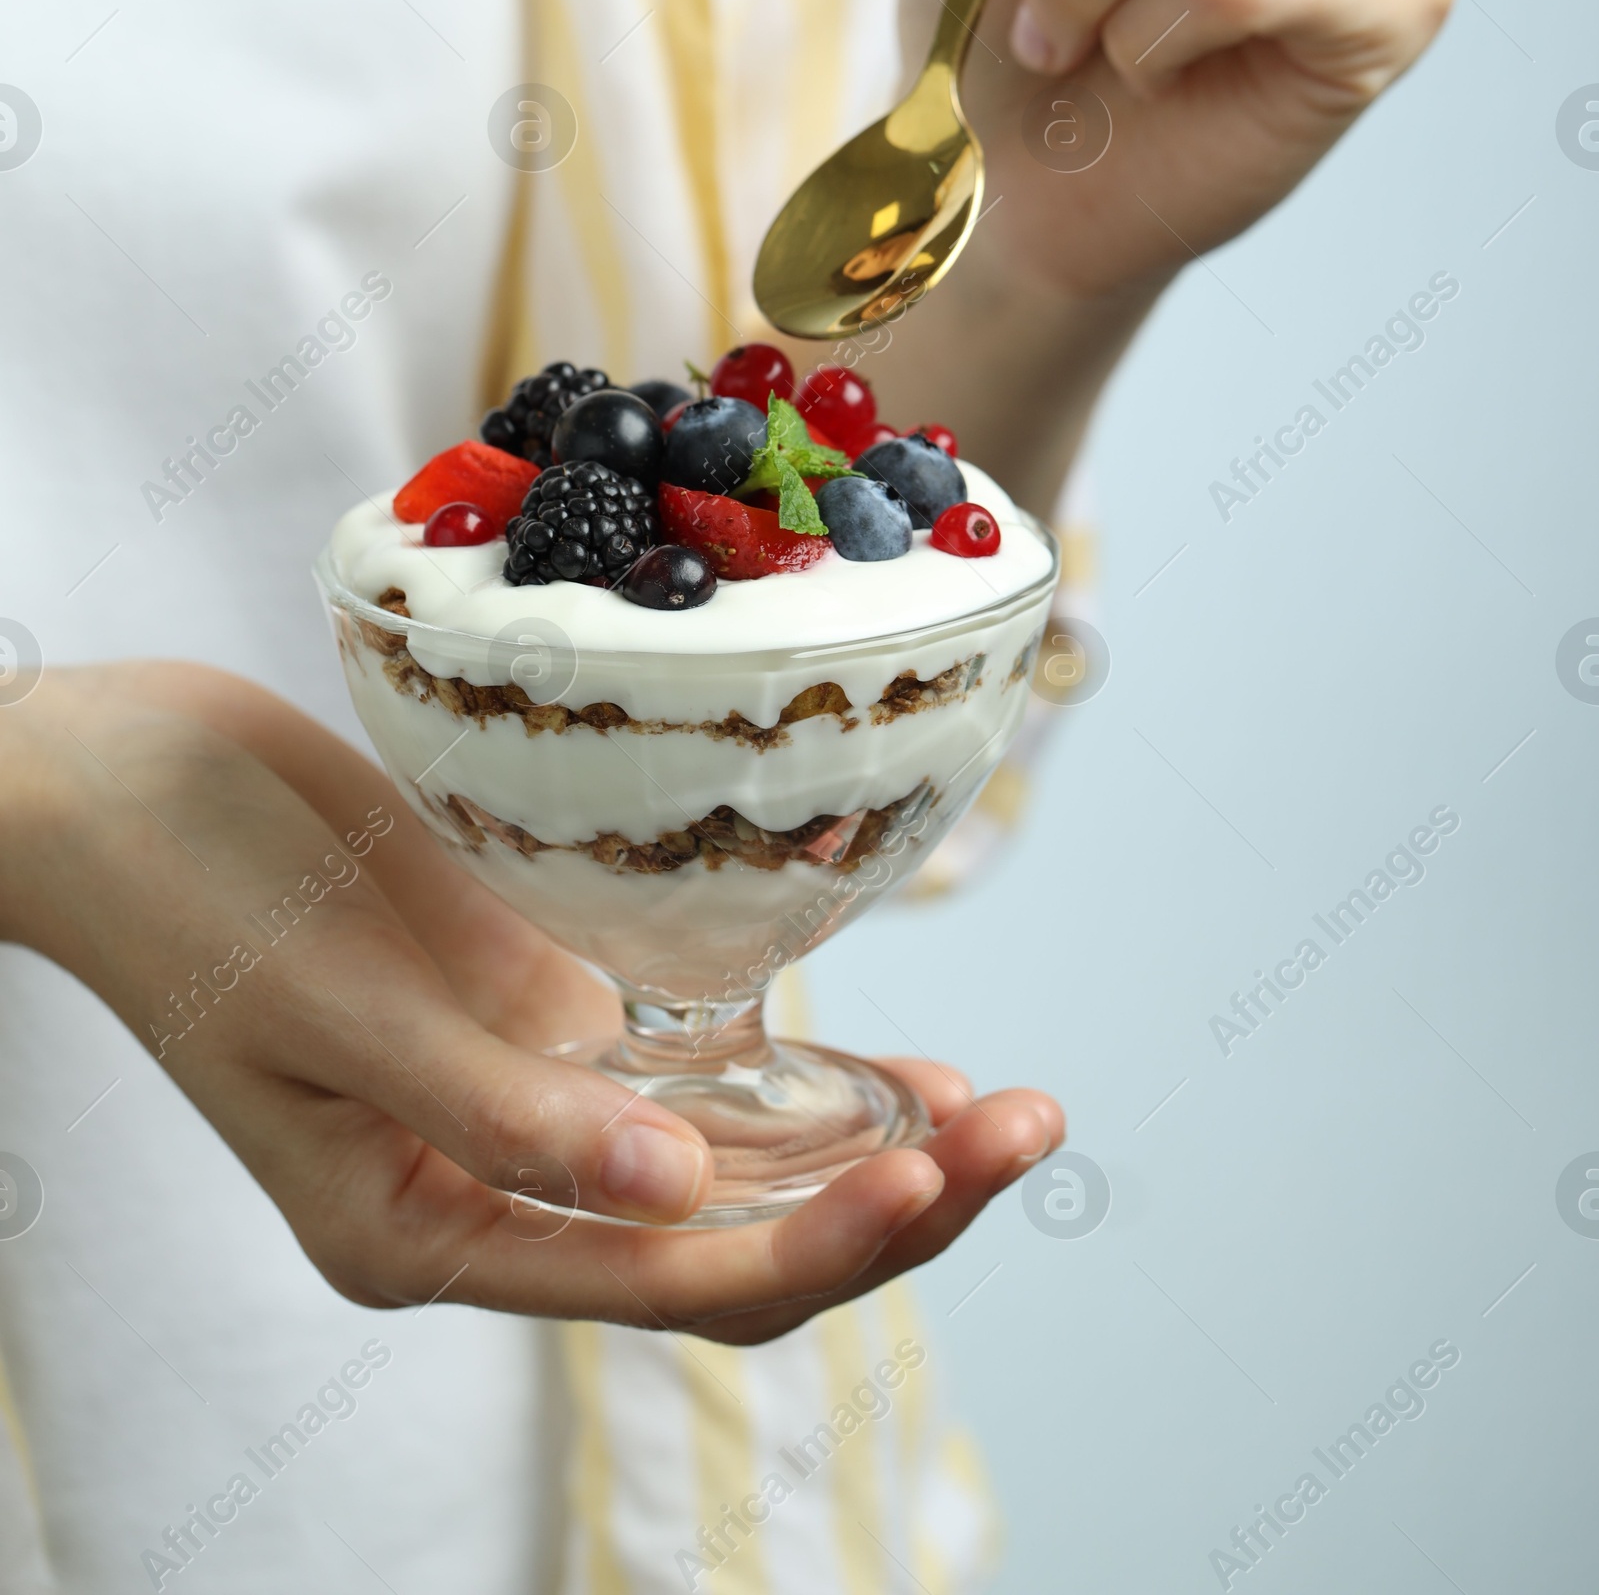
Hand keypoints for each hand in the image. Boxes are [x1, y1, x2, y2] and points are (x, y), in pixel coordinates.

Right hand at [2, 667, 1059, 1343]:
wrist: (114, 776)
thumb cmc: (182, 888)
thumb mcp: (331, 1006)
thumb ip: (500, 1107)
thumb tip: (682, 1197)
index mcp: (420, 1231)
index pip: (655, 1279)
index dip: (805, 1239)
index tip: (929, 1175)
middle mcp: (493, 1189)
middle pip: (725, 1241)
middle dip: (884, 1199)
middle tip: (1028, 1129)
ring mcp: (524, 1099)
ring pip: (729, 1166)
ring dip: (866, 1145)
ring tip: (1003, 1111)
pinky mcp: (540, 1006)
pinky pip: (692, 1068)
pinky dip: (795, 1071)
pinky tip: (890, 1054)